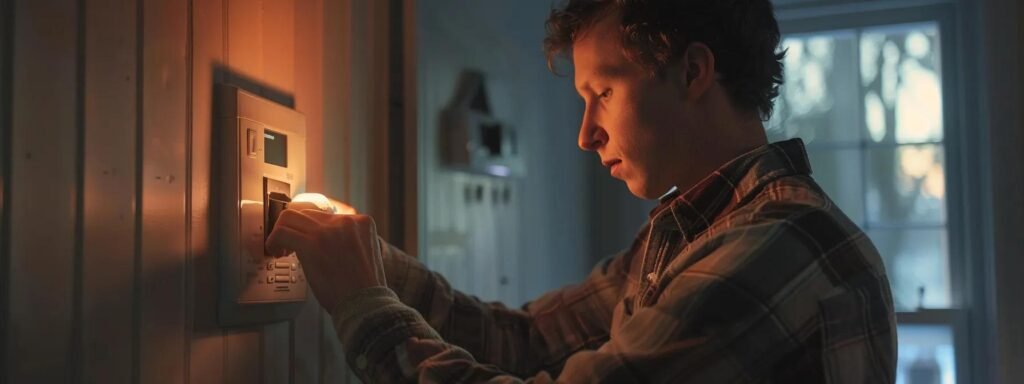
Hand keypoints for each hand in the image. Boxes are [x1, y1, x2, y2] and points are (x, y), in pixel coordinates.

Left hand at [266, 203, 386, 308]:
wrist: (366, 304)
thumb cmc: (363, 289)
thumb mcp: (363, 254)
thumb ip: (345, 240)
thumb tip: (318, 240)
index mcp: (361, 222)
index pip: (326, 216)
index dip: (311, 229)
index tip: (305, 240)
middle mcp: (346, 221)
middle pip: (307, 213)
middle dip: (296, 230)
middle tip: (289, 247)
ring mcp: (329, 231)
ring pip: (290, 217)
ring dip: (281, 232)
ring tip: (280, 249)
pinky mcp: (312, 244)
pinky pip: (282, 233)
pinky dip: (273, 241)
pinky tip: (275, 252)